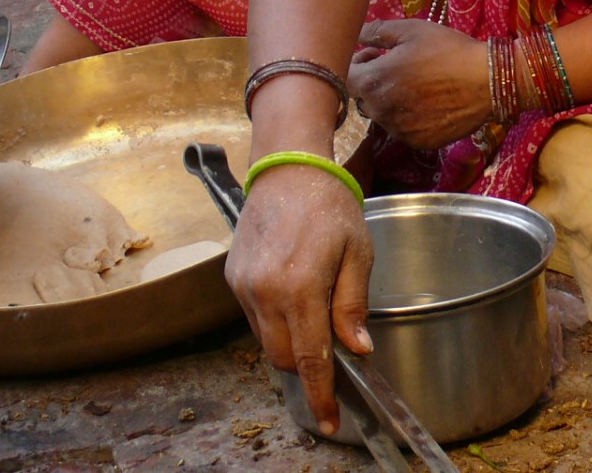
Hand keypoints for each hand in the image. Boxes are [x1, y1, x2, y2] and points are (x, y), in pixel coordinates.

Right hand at [224, 164, 373, 435]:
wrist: (287, 171)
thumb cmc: (330, 206)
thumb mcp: (357, 252)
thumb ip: (353, 303)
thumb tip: (358, 349)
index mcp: (300, 286)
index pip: (311, 357)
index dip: (321, 394)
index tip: (330, 420)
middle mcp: (264, 291)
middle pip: (285, 358)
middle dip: (309, 367)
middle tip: (335, 354)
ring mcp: (243, 287)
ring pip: (267, 342)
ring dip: (292, 344)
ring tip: (316, 315)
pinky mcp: (233, 279)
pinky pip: (255, 319)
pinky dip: (276, 322)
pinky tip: (295, 298)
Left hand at [350, 19, 492, 148]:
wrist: (487, 80)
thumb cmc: (447, 50)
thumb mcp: (411, 30)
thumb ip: (376, 32)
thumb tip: (355, 35)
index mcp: (374, 82)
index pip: (345, 77)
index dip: (356, 64)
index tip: (374, 55)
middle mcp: (380, 111)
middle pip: (361, 98)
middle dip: (371, 82)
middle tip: (396, 67)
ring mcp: (398, 130)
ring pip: (381, 115)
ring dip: (388, 101)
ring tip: (414, 85)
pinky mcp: (417, 142)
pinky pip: (402, 129)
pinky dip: (407, 117)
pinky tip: (427, 102)